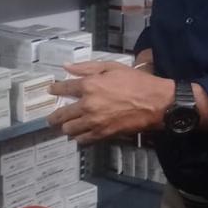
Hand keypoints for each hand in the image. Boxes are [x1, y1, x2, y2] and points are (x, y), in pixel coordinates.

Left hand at [47, 61, 174, 144]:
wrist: (155, 102)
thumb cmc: (136, 81)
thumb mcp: (112, 67)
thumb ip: (87, 67)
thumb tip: (66, 67)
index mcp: (89, 85)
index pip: (64, 89)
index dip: (55, 89)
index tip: (52, 90)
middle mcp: (87, 105)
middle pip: (61, 115)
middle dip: (54, 117)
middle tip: (51, 118)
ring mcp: (94, 121)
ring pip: (69, 130)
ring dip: (67, 127)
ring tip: (68, 126)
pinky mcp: (103, 134)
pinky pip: (83, 139)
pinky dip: (79, 137)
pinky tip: (80, 134)